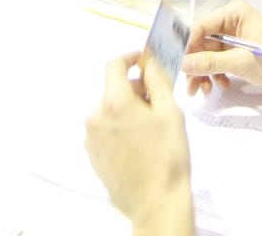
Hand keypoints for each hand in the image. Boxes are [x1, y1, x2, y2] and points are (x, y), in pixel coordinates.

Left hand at [86, 52, 194, 235]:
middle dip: (134, 89)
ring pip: (109, 110)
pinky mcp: (93, 154)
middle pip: (113, 89)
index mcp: (114, 103)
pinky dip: (119, 127)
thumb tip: (148, 62)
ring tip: (150, 129)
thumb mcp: (170, 112)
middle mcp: (96, 117)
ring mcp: (91, 138)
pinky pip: (105, 129)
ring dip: (127, 110)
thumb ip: (157, 80)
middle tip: (157, 102)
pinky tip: (139, 144)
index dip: (130, 59)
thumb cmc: (167, 159)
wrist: (156, 202)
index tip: (143, 62)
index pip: (114, 65)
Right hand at [182, 2, 261, 99]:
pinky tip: (221, 86)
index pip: (201, 27)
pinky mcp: (242, 55)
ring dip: (205, 73)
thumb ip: (211, 62)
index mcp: (235, 14)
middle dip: (196, 64)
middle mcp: (234, 23)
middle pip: (203, 43)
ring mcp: (238, 40)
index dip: (188, 46)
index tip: (178, 65)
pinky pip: (220, 63)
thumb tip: (184, 63)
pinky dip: (217, 75)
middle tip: (191, 86)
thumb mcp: (241, 63)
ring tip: (205, 91)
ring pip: (210, 55)